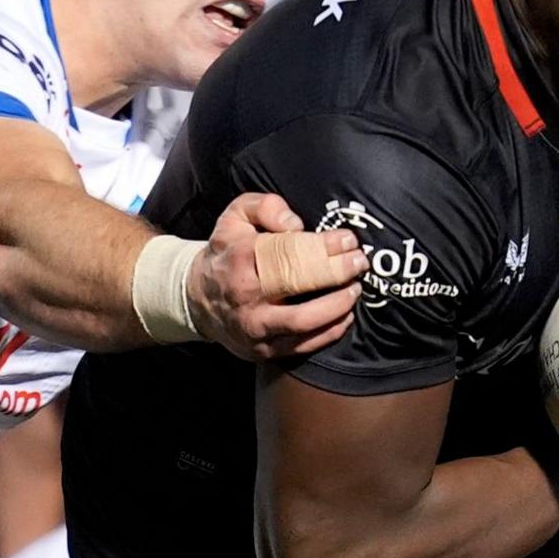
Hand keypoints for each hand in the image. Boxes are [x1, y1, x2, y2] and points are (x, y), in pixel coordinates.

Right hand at [190, 193, 367, 359]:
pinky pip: (303, 345)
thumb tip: (296, 222)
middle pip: (299, 283)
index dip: (324, 245)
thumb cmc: (227, 253)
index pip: (288, 250)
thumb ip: (265, 206)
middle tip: (360, 264)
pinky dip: (329, 331)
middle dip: (337, 273)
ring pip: (303, 321)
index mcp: (240, 257)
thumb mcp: (235, 217)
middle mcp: (245, 294)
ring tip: (355, 289)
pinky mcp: (262, 350)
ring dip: (337, 306)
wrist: (198, 299)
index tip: (347, 240)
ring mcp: (254, 326)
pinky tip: (345, 316)